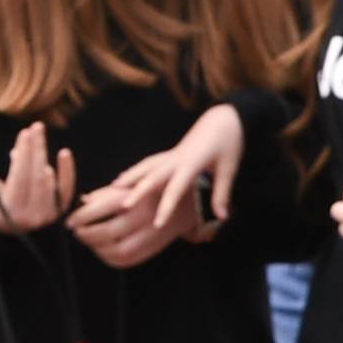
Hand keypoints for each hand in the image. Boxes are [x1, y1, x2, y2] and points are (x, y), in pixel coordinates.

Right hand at [0, 123, 73, 235]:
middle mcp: (32, 215)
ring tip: (38, 137)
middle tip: (36, 127)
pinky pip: (66, 190)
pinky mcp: (61, 212)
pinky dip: (67, 172)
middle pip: (36, 177)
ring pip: (49, 182)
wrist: (16, 234)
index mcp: (10, 211)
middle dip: (36, 150)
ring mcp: (48, 215)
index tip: (24, 133)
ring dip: (45, 157)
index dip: (23, 156)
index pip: (20, 179)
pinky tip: (65, 153)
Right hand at [76, 108, 237, 267]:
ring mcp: (171, 154)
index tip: (157, 224)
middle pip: (152, 176)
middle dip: (137, 191)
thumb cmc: (229, 143)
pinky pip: (148, 162)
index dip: (166, 207)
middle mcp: (177, 159)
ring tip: (113, 188)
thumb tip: (222, 216)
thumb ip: (222, 193)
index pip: (175, 188)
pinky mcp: (171, 153)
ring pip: (146, 166)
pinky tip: (124, 177)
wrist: (224, 119)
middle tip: (122, 205)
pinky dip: (135, 170)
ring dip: (130, 177)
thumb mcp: (229, 168)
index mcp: (192, 163)